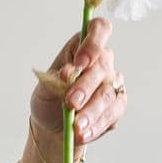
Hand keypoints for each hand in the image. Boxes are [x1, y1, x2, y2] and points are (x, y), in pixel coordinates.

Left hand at [29, 16, 126, 150]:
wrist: (53, 128)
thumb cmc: (49, 100)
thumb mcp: (44, 88)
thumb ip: (55, 79)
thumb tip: (68, 72)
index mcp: (82, 47)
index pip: (99, 30)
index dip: (93, 43)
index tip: (80, 62)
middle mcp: (102, 62)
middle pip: (102, 67)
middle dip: (85, 87)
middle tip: (70, 103)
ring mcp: (112, 84)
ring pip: (109, 94)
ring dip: (91, 112)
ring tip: (76, 127)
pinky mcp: (117, 106)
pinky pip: (113, 114)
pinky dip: (97, 125)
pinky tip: (84, 133)